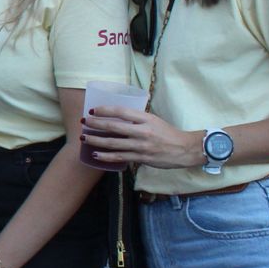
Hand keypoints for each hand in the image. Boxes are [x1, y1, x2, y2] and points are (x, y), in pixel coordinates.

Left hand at [81, 105, 203, 169]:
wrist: (185, 149)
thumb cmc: (168, 133)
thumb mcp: (153, 120)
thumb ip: (136, 118)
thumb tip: (116, 116)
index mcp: (146, 118)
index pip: (121, 111)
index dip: (105, 110)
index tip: (93, 110)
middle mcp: (142, 131)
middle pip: (113, 127)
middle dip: (95, 124)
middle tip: (83, 122)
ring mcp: (141, 146)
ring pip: (113, 143)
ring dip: (96, 140)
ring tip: (84, 138)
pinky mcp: (141, 158)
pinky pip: (119, 157)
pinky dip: (106, 156)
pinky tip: (95, 154)